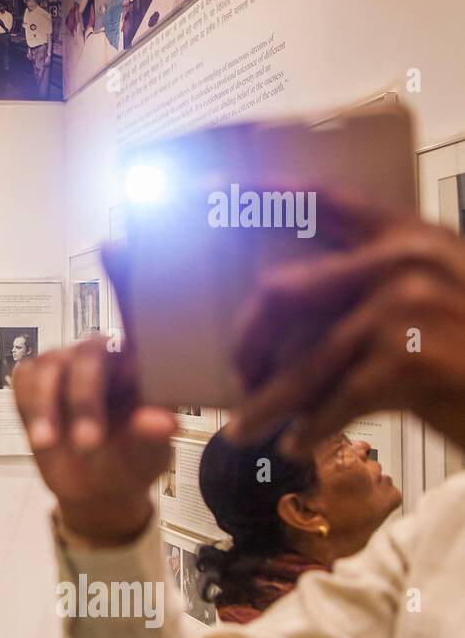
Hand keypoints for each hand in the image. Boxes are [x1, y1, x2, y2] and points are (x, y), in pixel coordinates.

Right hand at [12, 338, 175, 543]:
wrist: (94, 488)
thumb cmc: (126, 464)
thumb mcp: (144, 457)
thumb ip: (152, 437)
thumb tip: (165, 422)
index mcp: (137, 368)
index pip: (131, 347)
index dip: (123, 363)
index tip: (118, 385)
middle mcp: (100, 359)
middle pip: (86, 354)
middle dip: (82, 398)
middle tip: (86, 443)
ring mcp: (65, 367)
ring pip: (48, 364)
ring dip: (44, 405)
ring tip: (46, 444)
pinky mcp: (35, 382)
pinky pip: (23, 379)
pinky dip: (27, 405)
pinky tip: (39, 435)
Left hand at [228, 207, 464, 454]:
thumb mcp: (433, 307)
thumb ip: (370, 293)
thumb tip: (281, 310)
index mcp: (411, 236)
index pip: (324, 200)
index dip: (263, 194)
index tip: (204, 193)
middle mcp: (407, 258)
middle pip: (284, 290)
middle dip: (248, 341)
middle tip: (239, 376)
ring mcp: (411, 303)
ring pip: (305, 360)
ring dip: (269, 403)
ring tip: (243, 430)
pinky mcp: (414, 354)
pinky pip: (336, 396)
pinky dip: (311, 426)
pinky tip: (297, 444)